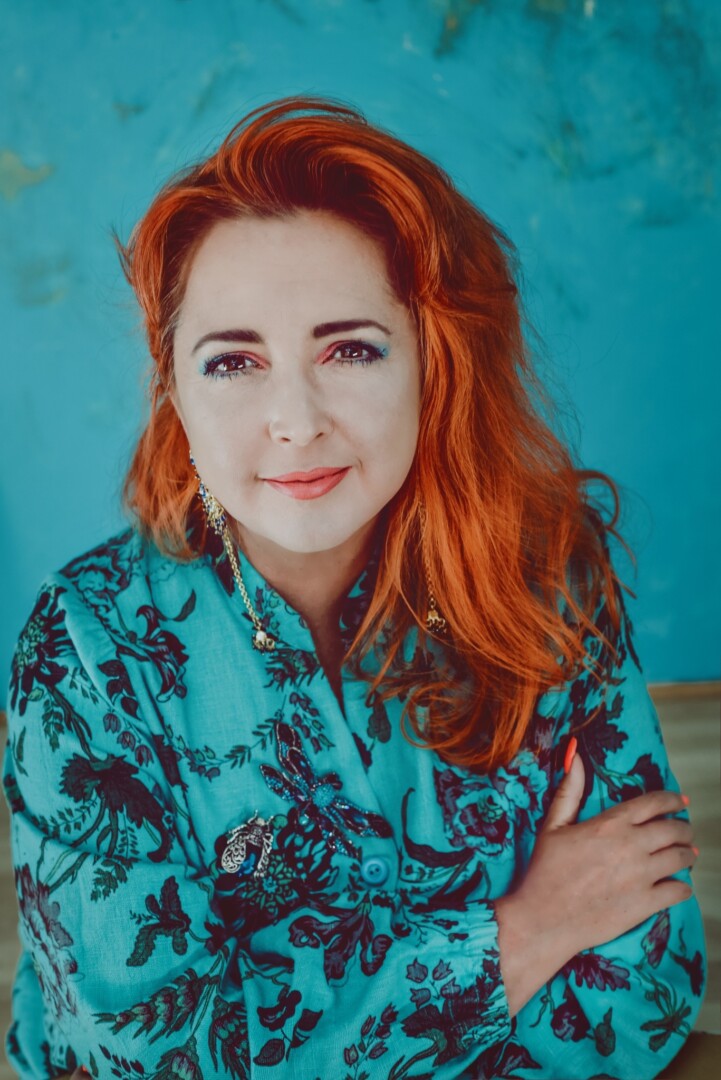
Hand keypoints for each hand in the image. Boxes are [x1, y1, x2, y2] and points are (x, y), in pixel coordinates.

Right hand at [515, 750, 696, 958]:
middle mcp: (630, 847)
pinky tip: (680, 885)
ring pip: (680, 859)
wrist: (545, 919)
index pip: (652, 803)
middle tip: (685, 831)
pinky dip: (683, 887)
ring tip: (688, 855)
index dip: (671, 800)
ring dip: (688, 854)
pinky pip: (678, 891)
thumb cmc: (545, 871)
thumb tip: (574, 755)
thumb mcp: (553, 826)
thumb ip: (569, 790)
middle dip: (684, 828)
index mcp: (610, 825)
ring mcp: (640, 876)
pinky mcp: (645, 904)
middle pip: (673, 830)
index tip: (681, 801)